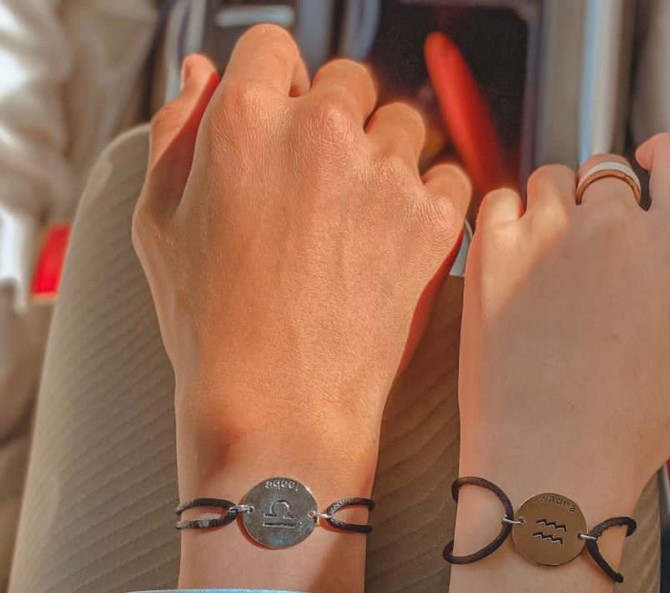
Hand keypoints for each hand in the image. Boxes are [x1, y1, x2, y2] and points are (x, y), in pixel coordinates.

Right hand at [132, 26, 469, 592]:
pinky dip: (432, 200)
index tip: (286, 123)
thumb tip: (202, 75)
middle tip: (323, 186)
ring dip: (388, 158)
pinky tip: (397, 241)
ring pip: (405, 125)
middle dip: (337, 122)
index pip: (275, 49)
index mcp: (246, 121)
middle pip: (349, 81)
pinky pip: (452, 177)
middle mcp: (322, 134)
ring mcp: (384, 177)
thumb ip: (177, 133)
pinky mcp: (432, 223)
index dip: (279, 87)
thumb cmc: (212, 328)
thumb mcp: (159, 224)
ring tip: (360, 222)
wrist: (278, 408)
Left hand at [443, 134, 669, 592]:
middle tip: (587, 261)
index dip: (664, 158)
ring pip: (550, 183)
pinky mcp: (493, 252)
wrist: (548, 462)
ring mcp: (548, 233)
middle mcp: (613, 226)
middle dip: (601, 206)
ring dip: (552, 212)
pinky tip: (512, 267)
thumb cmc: (630, 429)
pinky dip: (506, 222)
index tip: (649, 166)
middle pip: (607, 174)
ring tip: (547, 272)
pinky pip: (499, 201)